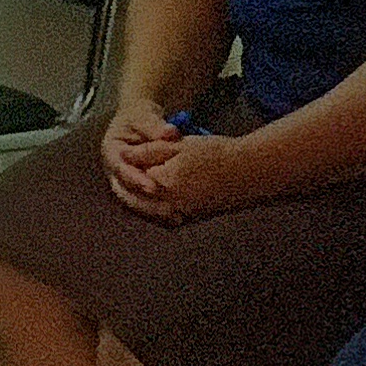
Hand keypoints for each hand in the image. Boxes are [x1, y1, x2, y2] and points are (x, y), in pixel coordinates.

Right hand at [99, 100, 181, 214]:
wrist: (139, 121)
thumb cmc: (140, 117)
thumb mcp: (145, 117)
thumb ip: (156, 126)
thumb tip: (170, 133)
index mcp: (111, 151)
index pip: (120, 168)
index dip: (135, 179)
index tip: (152, 188)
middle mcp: (114, 170)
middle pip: (123, 192)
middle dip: (143, 203)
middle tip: (166, 210)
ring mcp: (123, 181)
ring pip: (133, 202)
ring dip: (151, 211)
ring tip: (174, 216)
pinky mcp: (135, 188)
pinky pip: (143, 204)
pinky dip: (157, 211)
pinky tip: (176, 216)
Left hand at [126, 132, 276, 224]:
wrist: (248, 173)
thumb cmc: (215, 153)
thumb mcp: (177, 145)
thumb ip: (147, 152)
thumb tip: (124, 156)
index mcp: (163, 184)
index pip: (130, 177)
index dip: (123, 166)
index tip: (119, 156)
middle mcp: (169, 205)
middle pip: (132, 200)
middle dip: (122, 187)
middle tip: (116, 175)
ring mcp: (180, 216)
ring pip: (145, 212)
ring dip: (133, 201)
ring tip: (128, 186)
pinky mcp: (189, 220)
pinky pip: (160, 218)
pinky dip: (149, 210)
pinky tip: (149, 199)